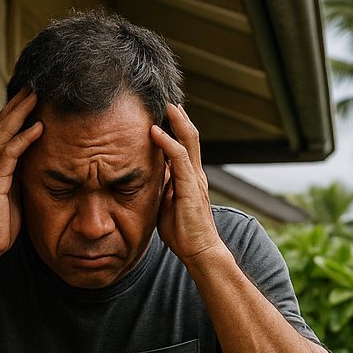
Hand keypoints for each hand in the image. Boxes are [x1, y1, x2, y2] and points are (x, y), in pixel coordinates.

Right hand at [0, 89, 43, 260]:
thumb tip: (38, 166)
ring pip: (4, 133)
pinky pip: (10, 154)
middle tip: (34, 85)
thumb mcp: (16, 195)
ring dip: (21, 113)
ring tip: (36, 96)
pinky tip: (38, 127)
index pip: (4, 131)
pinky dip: (24, 138)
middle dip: (18, 104)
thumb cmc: (0, 225)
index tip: (32, 97)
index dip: (17, 113)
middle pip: (2, 124)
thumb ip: (22, 178)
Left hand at [151, 104, 224, 267]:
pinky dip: (167, 142)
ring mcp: (195, 179)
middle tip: (167, 100)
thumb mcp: (168, 205)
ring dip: (176, 121)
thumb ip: (163, 189)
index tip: (166, 114)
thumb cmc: (184, 234)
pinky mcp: (190, 187)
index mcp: (191, 178)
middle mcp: (196, 174)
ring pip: (188, 140)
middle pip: (190, 137)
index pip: (185, 146)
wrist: (200, 251)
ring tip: (165, 106)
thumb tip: (152, 179)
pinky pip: (180, 157)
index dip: (177, 128)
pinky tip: (155, 131)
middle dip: (179, 117)